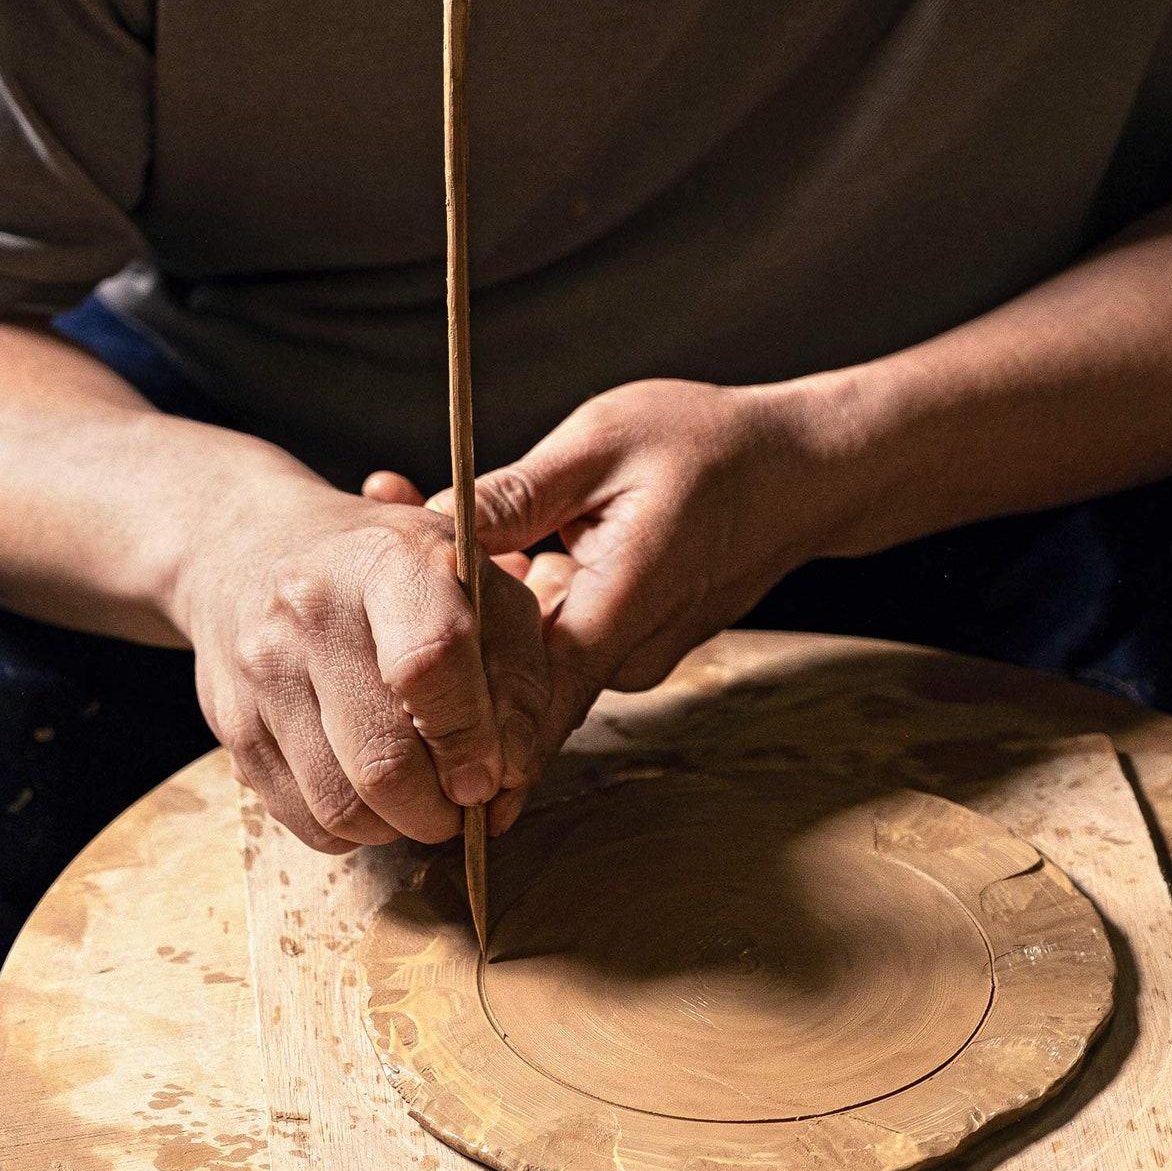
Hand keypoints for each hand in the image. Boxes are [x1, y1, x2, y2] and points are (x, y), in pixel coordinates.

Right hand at [177, 471, 547, 852]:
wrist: (251, 547)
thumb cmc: (389, 573)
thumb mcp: (475, 584)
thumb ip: (518, 674)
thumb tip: (510, 776)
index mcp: (390, 560)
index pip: (431, 663)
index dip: (471, 738)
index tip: (490, 774)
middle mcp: (313, 609)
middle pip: (384, 760)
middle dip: (440, 808)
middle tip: (460, 801)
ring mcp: (263, 669)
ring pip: (342, 807)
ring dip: (397, 826)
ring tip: (418, 796)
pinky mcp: (231, 723)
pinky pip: (305, 820)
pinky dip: (351, 829)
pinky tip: (367, 788)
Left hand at [417, 376, 864, 757]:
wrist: (801, 472)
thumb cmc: (713, 448)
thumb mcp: (602, 445)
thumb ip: (516, 495)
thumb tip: (430, 526)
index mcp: (620, 608)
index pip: (530, 701)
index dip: (461, 725)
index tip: (387, 717)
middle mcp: (624, 653)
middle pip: (509, 677)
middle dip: (437, 626)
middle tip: (370, 534)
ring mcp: (628, 654)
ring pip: (527, 653)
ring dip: (471, 605)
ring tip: (404, 510)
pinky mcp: (627, 641)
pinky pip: (555, 633)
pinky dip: (514, 596)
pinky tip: (485, 537)